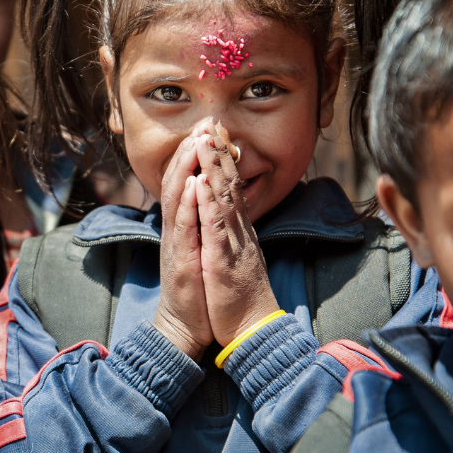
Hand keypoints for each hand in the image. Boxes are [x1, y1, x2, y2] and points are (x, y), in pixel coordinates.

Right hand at [154, 133, 212, 360]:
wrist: (186, 325)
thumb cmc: (196, 289)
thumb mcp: (200, 249)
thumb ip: (201, 223)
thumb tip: (208, 200)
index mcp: (184, 225)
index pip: (187, 181)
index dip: (195, 154)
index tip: (209, 128)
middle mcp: (177, 229)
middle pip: (178, 182)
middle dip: (190, 151)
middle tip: (203, 123)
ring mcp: (176, 244)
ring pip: (177, 198)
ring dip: (185, 168)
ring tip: (195, 142)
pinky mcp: (181, 261)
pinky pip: (183, 228)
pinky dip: (187, 204)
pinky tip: (192, 184)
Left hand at [192, 126, 278, 347]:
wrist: (251, 331)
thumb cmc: (239, 298)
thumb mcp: (233, 258)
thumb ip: (230, 235)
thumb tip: (224, 216)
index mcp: (236, 231)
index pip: (230, 188)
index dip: (222, 159)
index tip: (215, 133)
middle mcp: (237, 232)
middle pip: (229, 184)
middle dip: (219, 151)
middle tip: (212, 121)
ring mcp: (232, 244)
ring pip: (223, 198)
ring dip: (213, 167)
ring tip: (205, 139)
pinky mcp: (223, 261)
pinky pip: (215, 227)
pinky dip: (207, 203)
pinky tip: (200, 183)